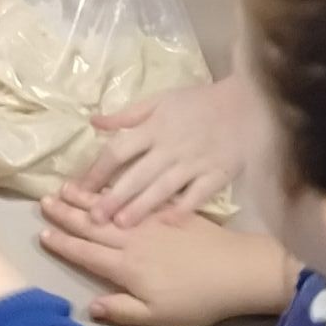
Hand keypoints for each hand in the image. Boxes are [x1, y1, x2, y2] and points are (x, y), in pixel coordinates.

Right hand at [40, 191, 293, 325]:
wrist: (238, 270)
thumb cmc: (197, 300)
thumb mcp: (158, 316)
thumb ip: (122, 309)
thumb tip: (88, 306)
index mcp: (126, 266)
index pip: (86, 253)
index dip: (63, 244)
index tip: (41, 232)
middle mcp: (132, 239)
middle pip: (92, 225)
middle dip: (66, 213)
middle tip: (43, 201)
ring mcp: (151, 221)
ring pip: (111, 206)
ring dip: (85, 198)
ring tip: (64, 187)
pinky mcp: (169, 211)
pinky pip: (136, 196)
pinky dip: (118, 189)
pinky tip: (109, 183)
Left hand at [80, 73, 249, 226]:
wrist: (247, 102)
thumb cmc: (199, 102)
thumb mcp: (160, 100)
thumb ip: (127, 115)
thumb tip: (93, 123)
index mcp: (154, 127)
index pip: (119, 150)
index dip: (97, 170)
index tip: (78, 189)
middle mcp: (171, 147)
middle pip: (137, 174)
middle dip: (114, 196)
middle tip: (93, 219)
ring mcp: (195, 162)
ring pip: (163, 188)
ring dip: (142, 206)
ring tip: (121, 225)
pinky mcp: (217, 174)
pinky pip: (198, 195)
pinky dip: (183, 208)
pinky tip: (167, 224)